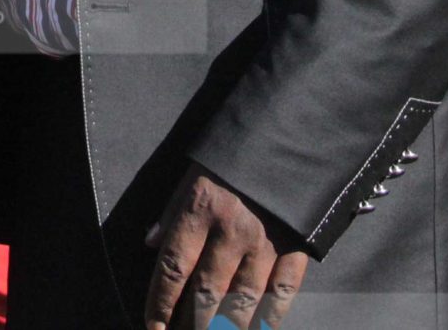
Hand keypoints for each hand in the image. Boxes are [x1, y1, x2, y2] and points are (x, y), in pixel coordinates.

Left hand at [144, 166, 307, 329]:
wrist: (290, 137)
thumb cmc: (233, 157)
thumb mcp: (194, 173)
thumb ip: (173, 211)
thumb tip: (151, 243)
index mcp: (202, 208)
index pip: (174, 266)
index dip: (161, 302)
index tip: (154, 327)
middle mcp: (233, 229)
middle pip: (206, 292)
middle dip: (190, 324)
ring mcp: (267, 242)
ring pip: (243, 301)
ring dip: (226, 327)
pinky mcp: (296, 247)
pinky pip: (281, 293)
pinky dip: (269, 316)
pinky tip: (257, 327)